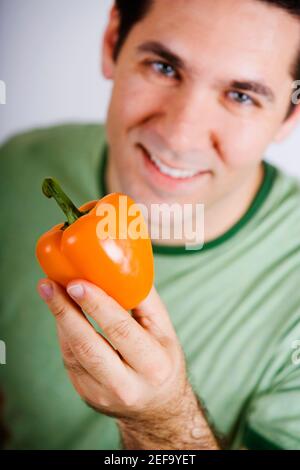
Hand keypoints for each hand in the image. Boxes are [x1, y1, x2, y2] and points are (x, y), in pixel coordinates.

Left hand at [37, 278, 187, 420]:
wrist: (157, 407)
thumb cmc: (162, 359)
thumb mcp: (165, 331)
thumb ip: (145, 300)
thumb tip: (122, 266)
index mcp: (153, 365)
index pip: (121, 331)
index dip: (97, 305)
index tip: (77, 283)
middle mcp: (127, 385)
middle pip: (88, 346)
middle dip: (65, 311)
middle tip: (49, 285)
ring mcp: (102, 394)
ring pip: (73, 353)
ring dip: (59, 319)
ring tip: (49, 291)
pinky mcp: (86, 394)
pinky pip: (69, 360)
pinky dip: (63, 332)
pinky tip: (60, 311)